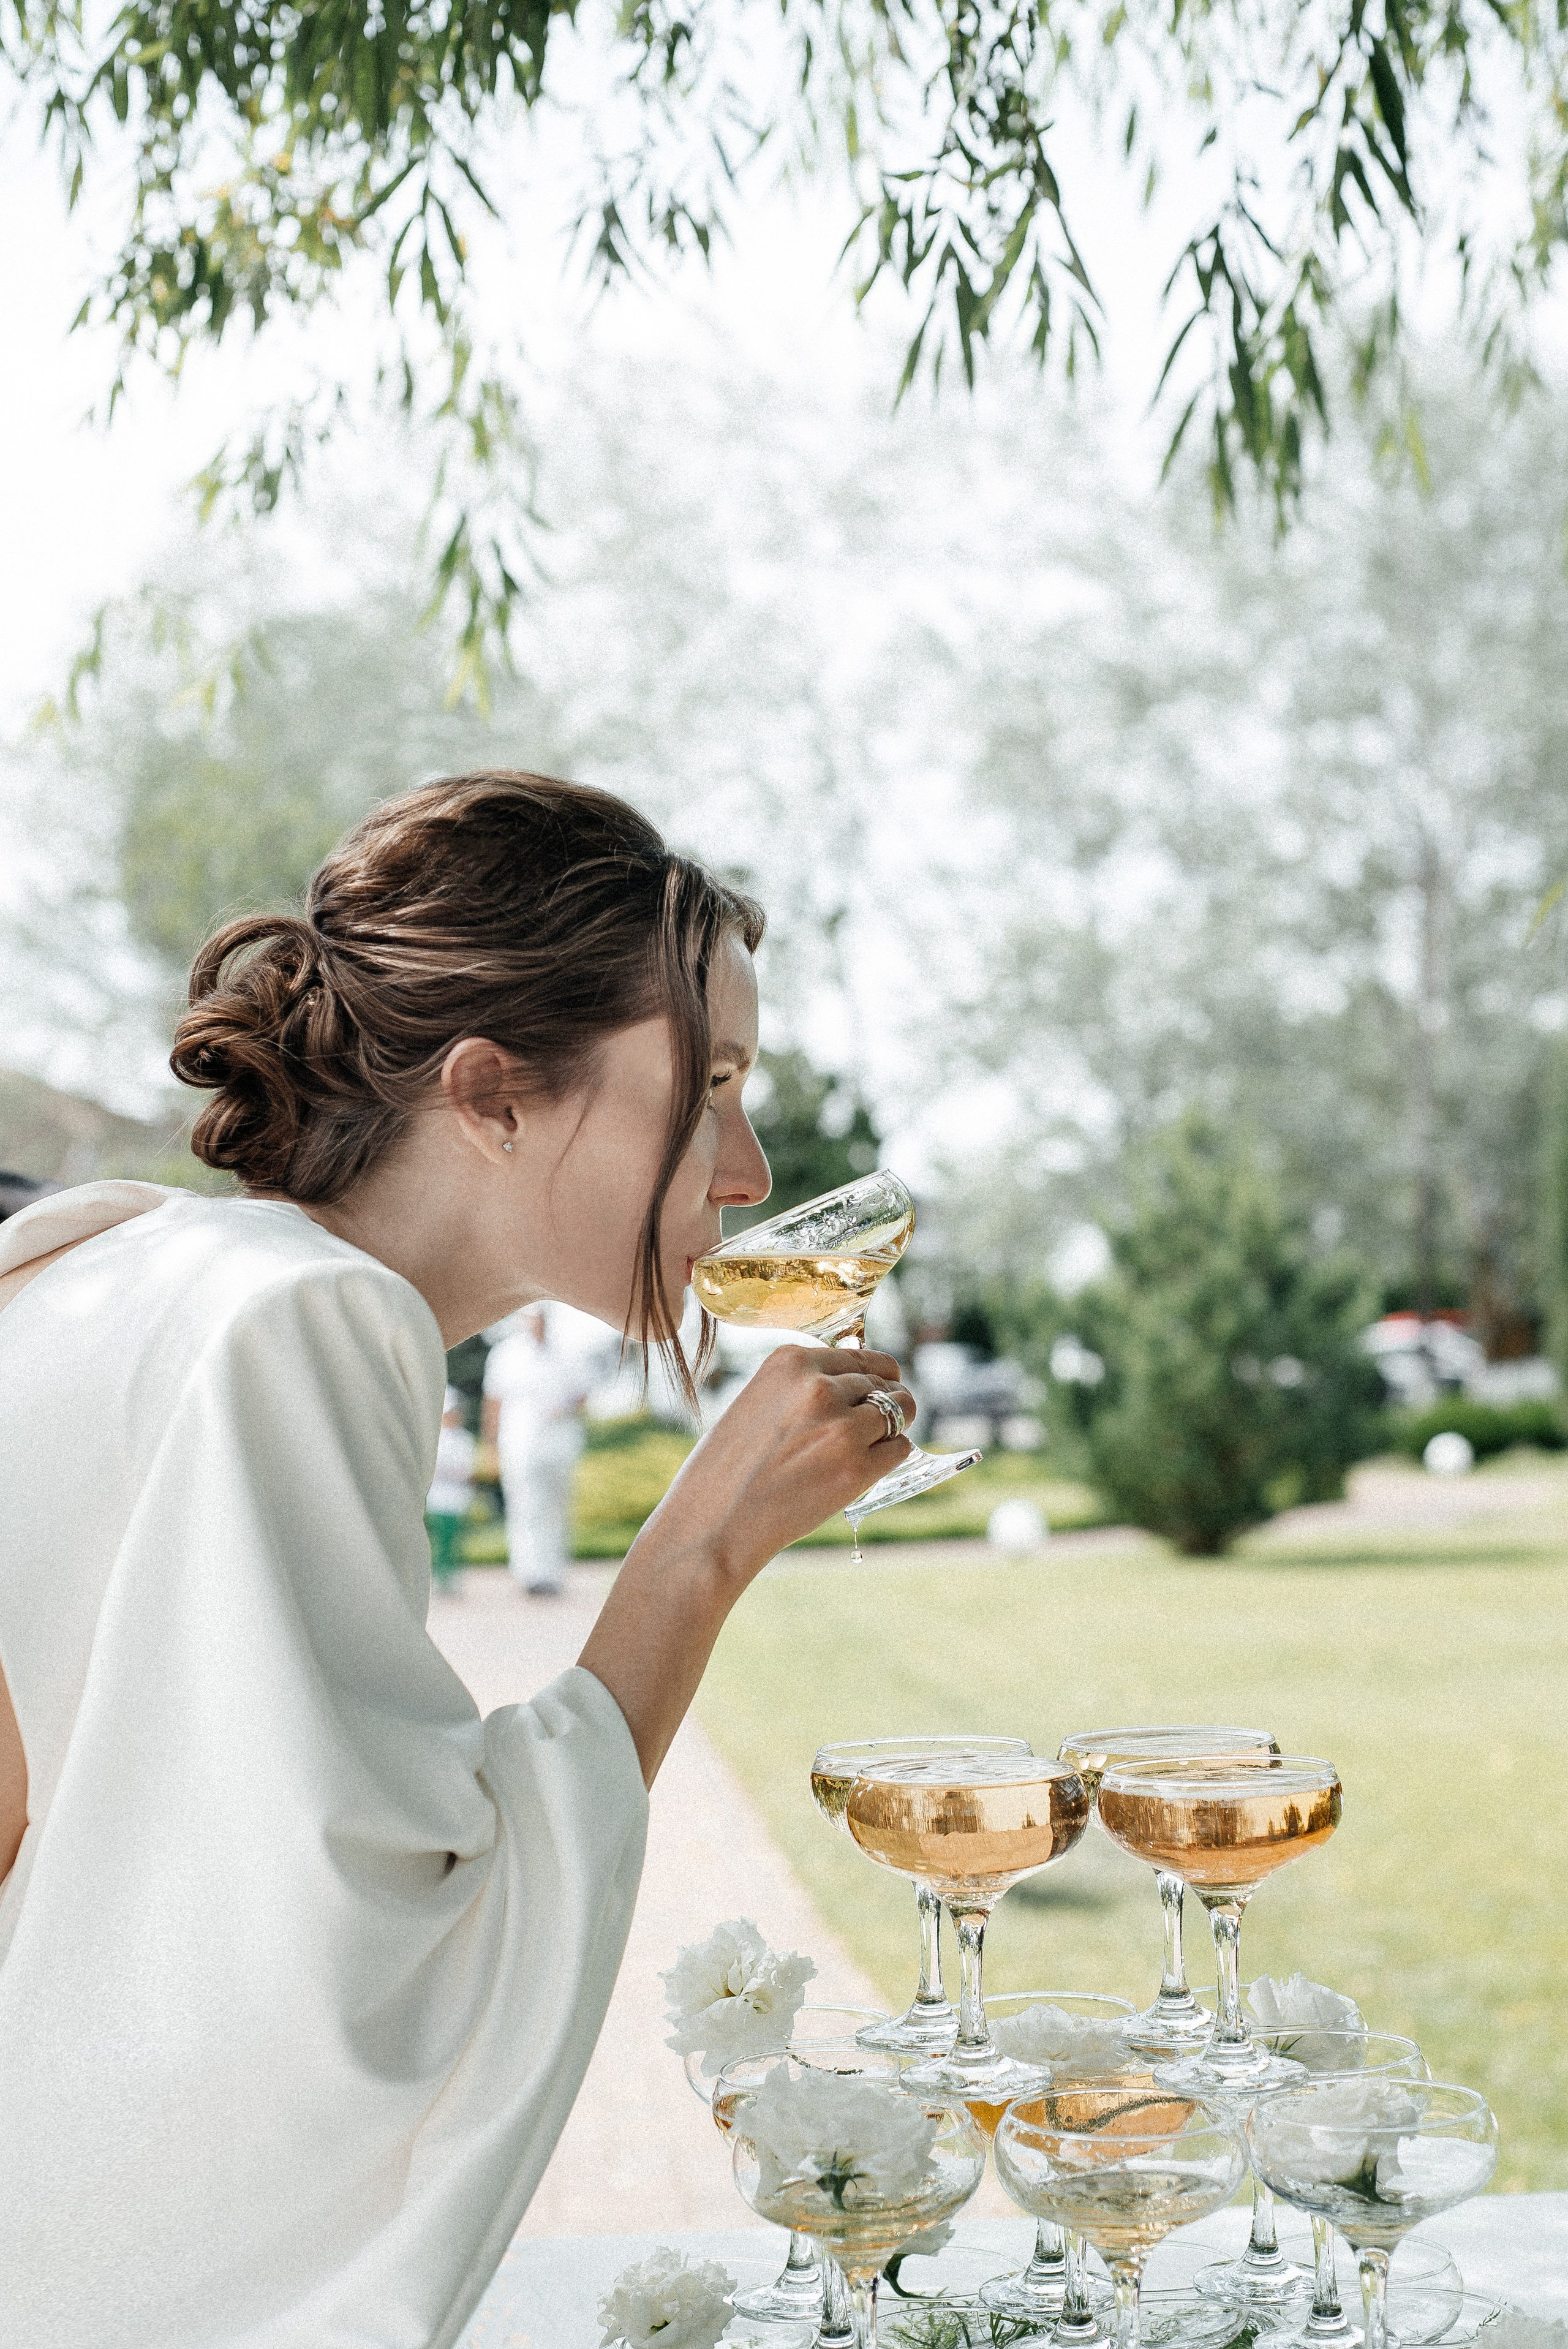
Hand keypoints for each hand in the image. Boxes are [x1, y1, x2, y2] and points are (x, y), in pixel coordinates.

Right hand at [649, 1344, 916, 1582]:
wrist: (712, 1523)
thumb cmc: (725, 1468)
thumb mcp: (757, 1402)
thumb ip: (800, 1388)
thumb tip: (850, 1383)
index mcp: (790, 1362)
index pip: (859, 1356)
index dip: (873, 1373)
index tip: (878, 1385)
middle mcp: (819, 1387)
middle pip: (882, 1381)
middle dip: (886, 1399)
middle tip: (880, 1420)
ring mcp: (841, 1428)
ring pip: (900, 1410)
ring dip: (895, 1424)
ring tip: (880, 1441)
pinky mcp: (856, 1469)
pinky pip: (899, 1448)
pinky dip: (893, 1454)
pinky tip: (874, 1464)